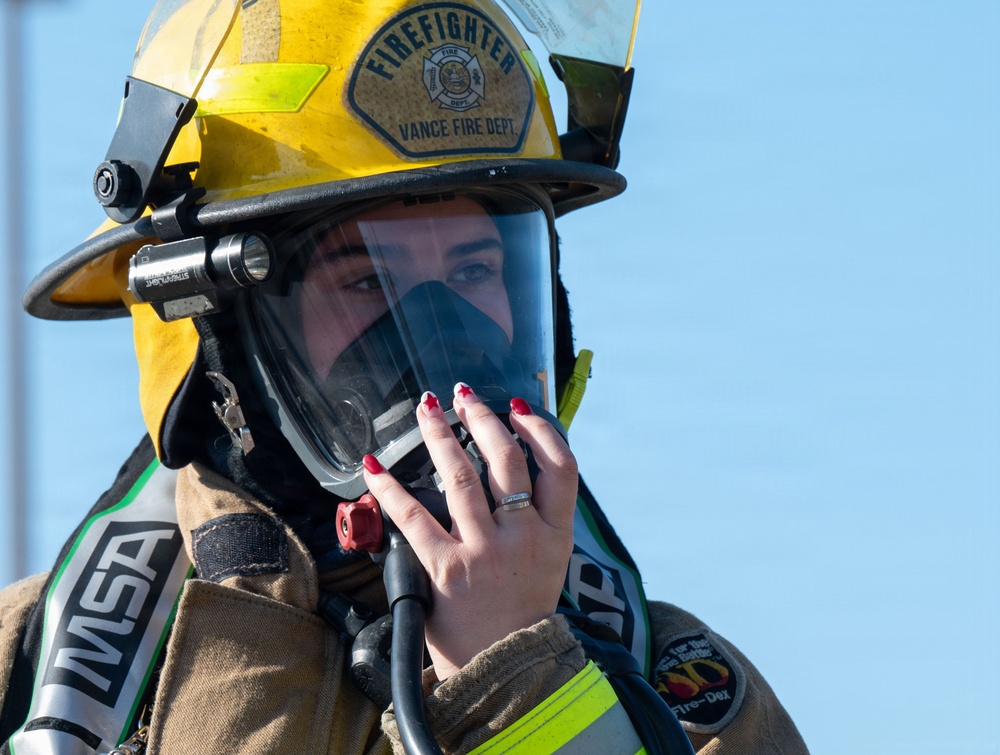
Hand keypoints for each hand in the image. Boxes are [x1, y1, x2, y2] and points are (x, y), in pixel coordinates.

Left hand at [363, 383, 577, 679]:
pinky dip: (390, 488)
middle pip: (507, 459)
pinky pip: (413, 516)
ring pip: (461, 475)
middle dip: (483, 418)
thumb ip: (538, 517)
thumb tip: (513, 467)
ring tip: (427, 408)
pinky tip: (374, 466)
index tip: (519, 408)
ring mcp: (486, 551)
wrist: (505, 670)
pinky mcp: (447, 569)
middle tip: (464, 397)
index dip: (541, 429)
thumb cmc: (522, 613)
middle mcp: (525, 536)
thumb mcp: (550, 562)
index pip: (561, 466)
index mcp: (557, 534)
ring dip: (440, 434)